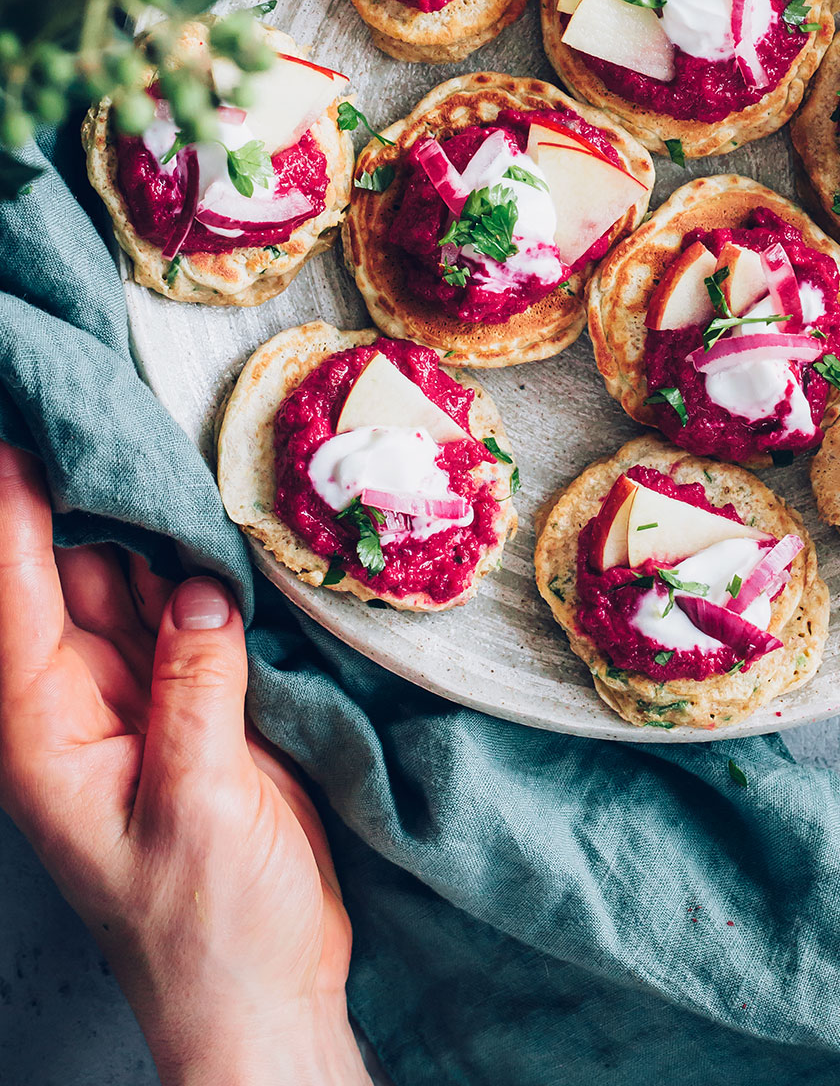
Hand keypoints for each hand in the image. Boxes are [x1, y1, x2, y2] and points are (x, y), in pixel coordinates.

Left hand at [0, 443, 369, 1085]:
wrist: (258, 992)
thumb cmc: (207, 926)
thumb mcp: (199, 805)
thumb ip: (197, 687)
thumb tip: (202, 585)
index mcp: (46, 735)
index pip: (14, 599)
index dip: (11, 513)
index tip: (17, 434)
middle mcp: (76, 704)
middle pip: (65, 572)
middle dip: (74, 490)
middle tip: (92, 403)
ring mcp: (133, 699)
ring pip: (128, 581)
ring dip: (139, 519)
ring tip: (144, 436)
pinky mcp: (190, 702)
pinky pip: (182, 612)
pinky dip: (190, 564)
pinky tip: (199, 516)